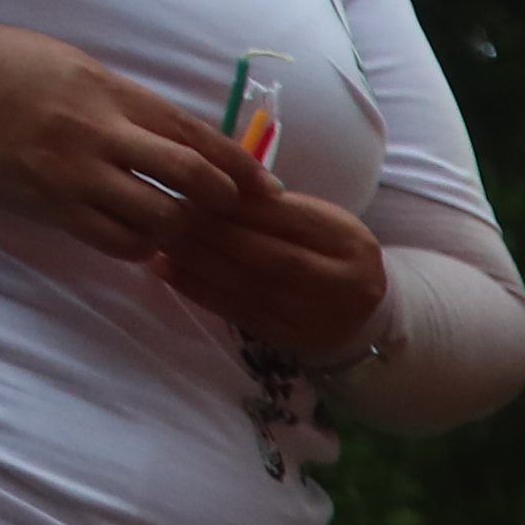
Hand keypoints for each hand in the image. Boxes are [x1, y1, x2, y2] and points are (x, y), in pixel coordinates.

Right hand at [0, 23, 254, 256]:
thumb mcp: (83, 71)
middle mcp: (101, 135)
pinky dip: (141, 247)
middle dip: (221, 201)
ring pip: (157, 217)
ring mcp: (76, 175)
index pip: (195, 135)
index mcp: (114, 95)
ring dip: (181, 230)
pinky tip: (143, 241)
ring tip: (182, 229)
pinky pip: (115, 241)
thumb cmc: (15, 71)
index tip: (267, 190)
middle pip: (188, 177)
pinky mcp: (53, 207)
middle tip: (231, 216)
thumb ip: (134, 106)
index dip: (239, 167)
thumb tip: (189, 142)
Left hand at [150, 174, 385, 359]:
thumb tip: (207, 185)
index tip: (191, 186)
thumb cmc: (328, 255)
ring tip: (161, 239)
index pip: (285, 216)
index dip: (234, 202)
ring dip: (197, 261)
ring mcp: (317, 315)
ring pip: (249, 285)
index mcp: (348, 240)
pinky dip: (198, 290)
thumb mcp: (318, 221)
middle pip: (267, 253)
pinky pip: (238, 312)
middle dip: (212, 232)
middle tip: (168, 213)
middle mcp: (341, 281)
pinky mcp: (292, 338)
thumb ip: (273, 207)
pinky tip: (168, 272)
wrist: (363, 316)